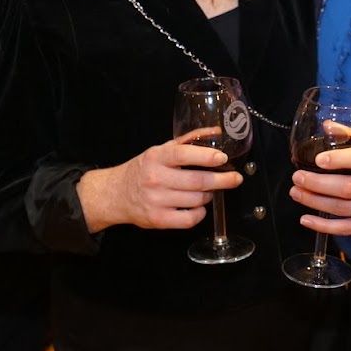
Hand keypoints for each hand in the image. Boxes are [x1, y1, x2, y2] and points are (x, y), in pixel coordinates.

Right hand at [75, 129, 243, 232]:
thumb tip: (215, 132)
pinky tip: (197, 206)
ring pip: (196, 200)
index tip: (222, 158)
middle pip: (197, 181)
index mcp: (157, 157)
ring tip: (207, 191)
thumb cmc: (144, 169)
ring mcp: (156, 200)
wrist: (116, 194)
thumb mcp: (161, 150)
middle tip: (235, 178)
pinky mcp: (158, 219)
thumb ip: (188, 140)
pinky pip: (189, 219)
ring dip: (208, 195)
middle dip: (221, 180)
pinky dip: (199, 213)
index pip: (184, 154)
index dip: (206, 156)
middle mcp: (155, 178)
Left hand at [289, 140, 350, 238]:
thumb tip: (327, 126)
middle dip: (318, 183)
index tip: (319, 159)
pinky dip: (324, 226)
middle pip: (348, 188)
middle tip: (298, 177)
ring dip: (316, 201)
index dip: (341, 159)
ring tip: (296, 192)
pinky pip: (347, 229)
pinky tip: (306, 219)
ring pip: (344, 208)